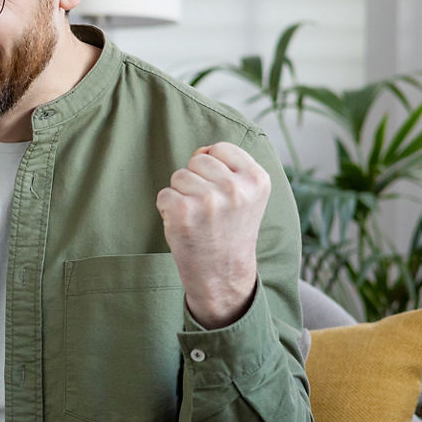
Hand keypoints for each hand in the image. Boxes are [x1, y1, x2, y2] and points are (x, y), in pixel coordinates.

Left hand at [156, 142, 270, 328]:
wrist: (223, 273)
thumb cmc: (230, 229)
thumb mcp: (246, 195)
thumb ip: (229, 168)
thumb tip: (201, 151)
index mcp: (257, 179)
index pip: (220, 148)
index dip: (213, 168)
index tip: (222, 192)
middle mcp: (235, 188)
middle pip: (197, 160)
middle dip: (196, 181)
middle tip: (209, 209)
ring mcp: (208, 200)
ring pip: (178, 176)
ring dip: (182, 195)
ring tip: (198, 218)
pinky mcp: (182, 211)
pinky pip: (164, 194)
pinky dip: (168, 209)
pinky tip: (185, 226)